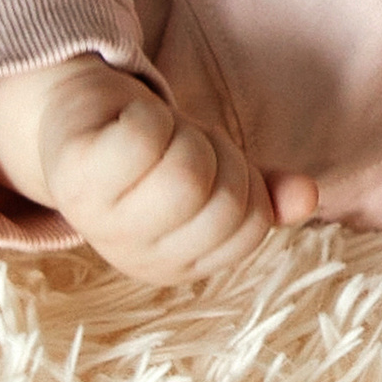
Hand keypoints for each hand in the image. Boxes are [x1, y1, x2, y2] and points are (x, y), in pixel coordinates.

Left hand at [0, 58, 319, 284]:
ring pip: (187, 171)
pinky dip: (150, 115)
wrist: (83, 120)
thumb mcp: (217, 176)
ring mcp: (100, 218)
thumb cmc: (156, 154)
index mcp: (174, 266)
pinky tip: (130, 122)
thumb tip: (307, 197)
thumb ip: (264, 193)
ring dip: (185, 134)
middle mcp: (134, 256)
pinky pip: (145, 137)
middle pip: (222, 202)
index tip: (211, 168)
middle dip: (219, 154)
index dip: (245, 181)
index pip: (251, 225)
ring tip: (159, 137)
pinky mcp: (74, 173)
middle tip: (184, 146)